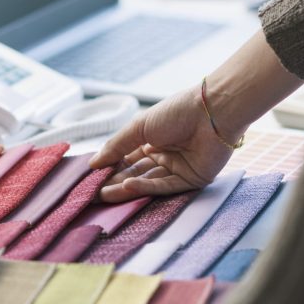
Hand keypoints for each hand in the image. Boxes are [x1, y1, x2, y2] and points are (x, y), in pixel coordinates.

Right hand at [90, 87, 244, 202]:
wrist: (212, 110)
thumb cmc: (177, 111)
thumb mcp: (139, 126)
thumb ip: (116, 146)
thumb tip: (93, 163)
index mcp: (153, 141)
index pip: (127, 159)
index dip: (110, 168)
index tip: (90, 178)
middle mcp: (164, 156)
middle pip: (135, 174)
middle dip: (114, 183)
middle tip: (92, 193)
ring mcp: (178, 170)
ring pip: (147, 182)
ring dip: (126, 188)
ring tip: (103, 193)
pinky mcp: (191, 181)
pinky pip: (165, 186)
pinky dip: (146, 187)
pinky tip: (128, 185)